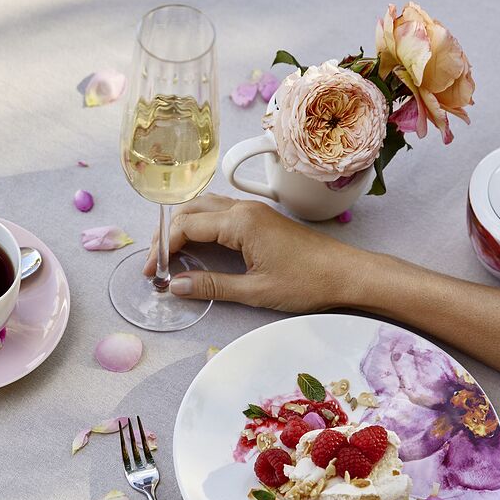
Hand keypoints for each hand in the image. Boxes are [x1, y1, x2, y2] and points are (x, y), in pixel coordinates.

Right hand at [142, 194, 366, 312]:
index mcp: (240, 222)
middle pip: (191, 211)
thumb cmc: (307, 282)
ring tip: (170, 255)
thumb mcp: (255, 291)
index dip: (163, 249)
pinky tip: (197, 246)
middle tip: (156, 265)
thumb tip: (176, 286)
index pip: (186, 227)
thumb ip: (212, 286)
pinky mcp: (260, 219)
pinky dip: (200, 226)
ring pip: (204, 208)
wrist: (346, 274)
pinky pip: (220, 213)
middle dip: (167, 236)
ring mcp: (253, 211)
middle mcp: (243, 208)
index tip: (153, 274)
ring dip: (182, 227)